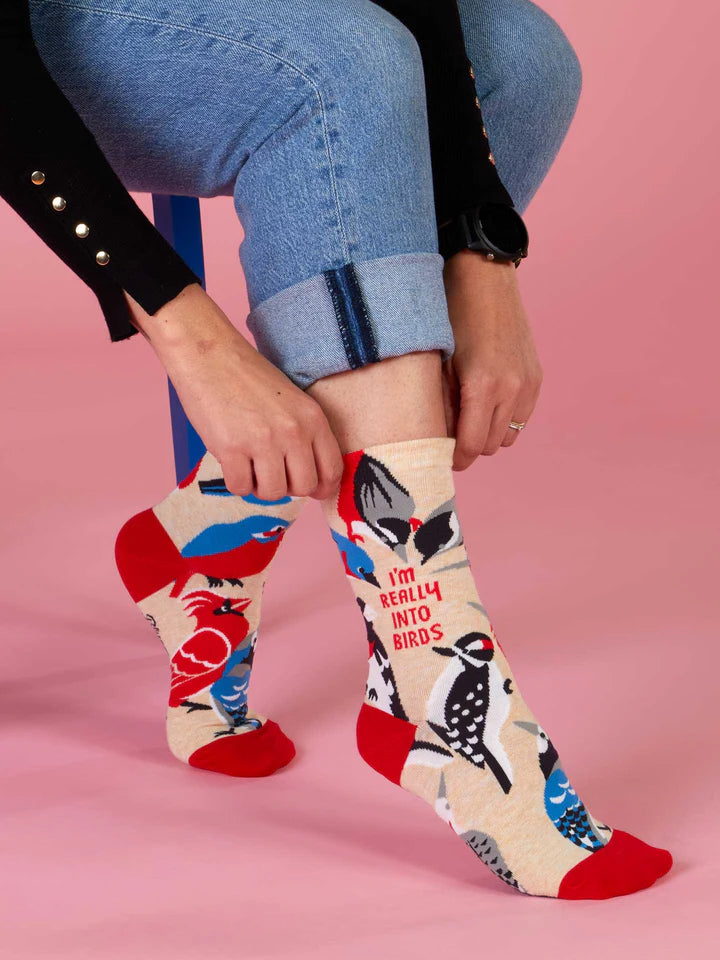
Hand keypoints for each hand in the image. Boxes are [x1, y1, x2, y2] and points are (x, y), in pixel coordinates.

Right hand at [124, 283, 342, 499]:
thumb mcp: (292, 401)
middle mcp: (293, 432)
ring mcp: (263, 442)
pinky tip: (232, 464)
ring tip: (250, 467)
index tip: (311, 490)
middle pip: (303, 487)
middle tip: (271, 473)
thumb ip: (305, 434)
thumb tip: (310, 478)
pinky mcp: (231, 449)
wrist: (209, 355)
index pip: (332, 469)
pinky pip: (241, 488)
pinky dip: (236, 483)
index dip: (322, 487)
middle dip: (287, 487)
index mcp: (313, 418)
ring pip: (273, 493)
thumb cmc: (248, 377)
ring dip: (260, 487)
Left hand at [442, 251, 542, 469]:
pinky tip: (488, 403)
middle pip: (490, 445)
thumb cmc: (451, 317)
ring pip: (509, 435)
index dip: (456, 458)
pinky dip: (505, 418)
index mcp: (482, 386)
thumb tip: (439, 440)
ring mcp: (527, 383)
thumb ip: (441, 405)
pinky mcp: (536, 376)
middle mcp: (510, 388)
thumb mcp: (438, 364)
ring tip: (470, 417)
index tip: (444, 459)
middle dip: (471, 446)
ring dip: (489, 433)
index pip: (471, 446)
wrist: (485, 280)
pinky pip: (522, 416)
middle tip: (452, 437)